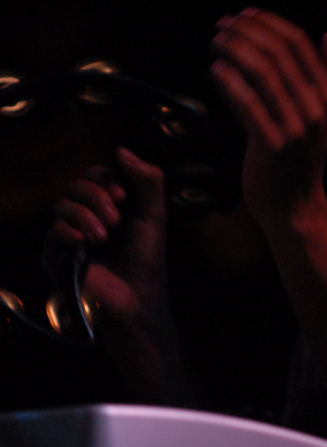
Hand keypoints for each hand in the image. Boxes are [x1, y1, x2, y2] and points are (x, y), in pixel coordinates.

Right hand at [46, 147, 165, 327]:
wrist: (137, 297)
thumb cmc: (147, 259)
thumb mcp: (155, 214)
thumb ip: (148, 179)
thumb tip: (121, 149)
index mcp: (110, 205)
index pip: (95, 175)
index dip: (106, 179)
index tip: (123, 195)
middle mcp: (88, 216)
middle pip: (77, 186)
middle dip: (96, 197)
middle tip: (116, 219)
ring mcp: (71, 235)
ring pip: (62, 205)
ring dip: (85, 216)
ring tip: (104, 237)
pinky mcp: (58, 255)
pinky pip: (52, 231)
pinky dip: (67, 232)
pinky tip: (83, 243)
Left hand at [210, 9, 326, 230]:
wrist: (295, 207)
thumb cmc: (303, 160)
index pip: (300, 45)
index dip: (270, 24)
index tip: (246, 14)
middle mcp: (316, 108)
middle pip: (279, 54)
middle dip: (247, 32)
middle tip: (223, 24)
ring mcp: (295, 127)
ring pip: (262, 74)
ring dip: (235, 50)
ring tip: (216, 41)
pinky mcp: (272, 145)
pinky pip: (247, 104)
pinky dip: (229, 82)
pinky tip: (214, 69)